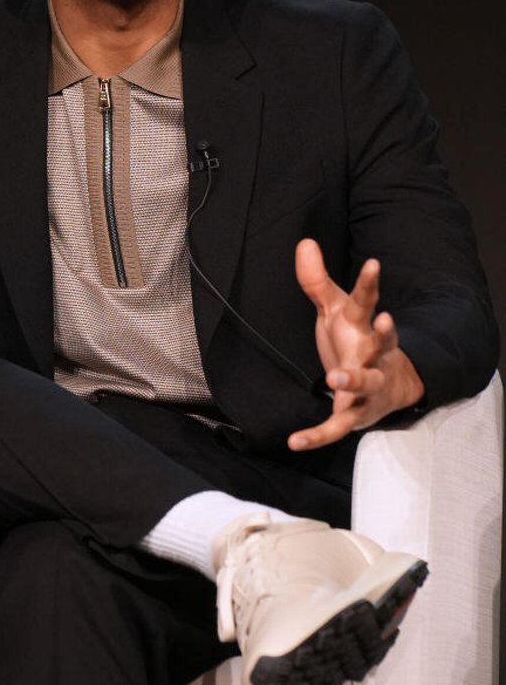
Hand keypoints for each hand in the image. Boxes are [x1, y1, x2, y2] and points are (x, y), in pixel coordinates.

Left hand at [288, 238, 423, 450]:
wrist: (389, 387)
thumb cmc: (356, 342)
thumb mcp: (335, 310)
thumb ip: (316, 281)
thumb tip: (304, 242)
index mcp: (364, 327)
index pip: (368, 302)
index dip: (370, 283)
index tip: (374, 264)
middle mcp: (373, 356)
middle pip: (381, 343)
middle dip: (385, 333)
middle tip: (387, 318)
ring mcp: (368, 386)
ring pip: (366, 383)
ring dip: (354, 379)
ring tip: (337, 377)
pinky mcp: (355, 415)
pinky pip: (337, 427)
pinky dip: (318, 435)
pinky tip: (295, 442)